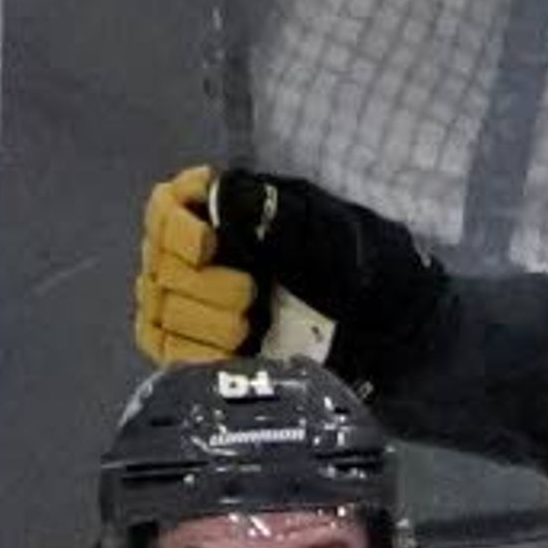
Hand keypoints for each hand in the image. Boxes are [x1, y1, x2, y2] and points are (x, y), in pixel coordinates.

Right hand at [135, 163, 450, 378]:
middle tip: (252, 298)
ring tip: (250, 327)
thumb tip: (219, 195)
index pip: (164, 208)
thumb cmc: (361, 270)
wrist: (389, 333)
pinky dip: (196, 351)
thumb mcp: (327, 229)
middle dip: (202, 285)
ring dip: (205, 322)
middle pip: (158, 264)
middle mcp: (201, 251)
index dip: (176, 229)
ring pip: (160, 308)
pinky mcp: (200, 346)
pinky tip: (234, 352)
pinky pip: (166, 348)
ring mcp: (196, 300)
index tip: (211, 246)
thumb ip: (272, 210)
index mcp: (226, 209)